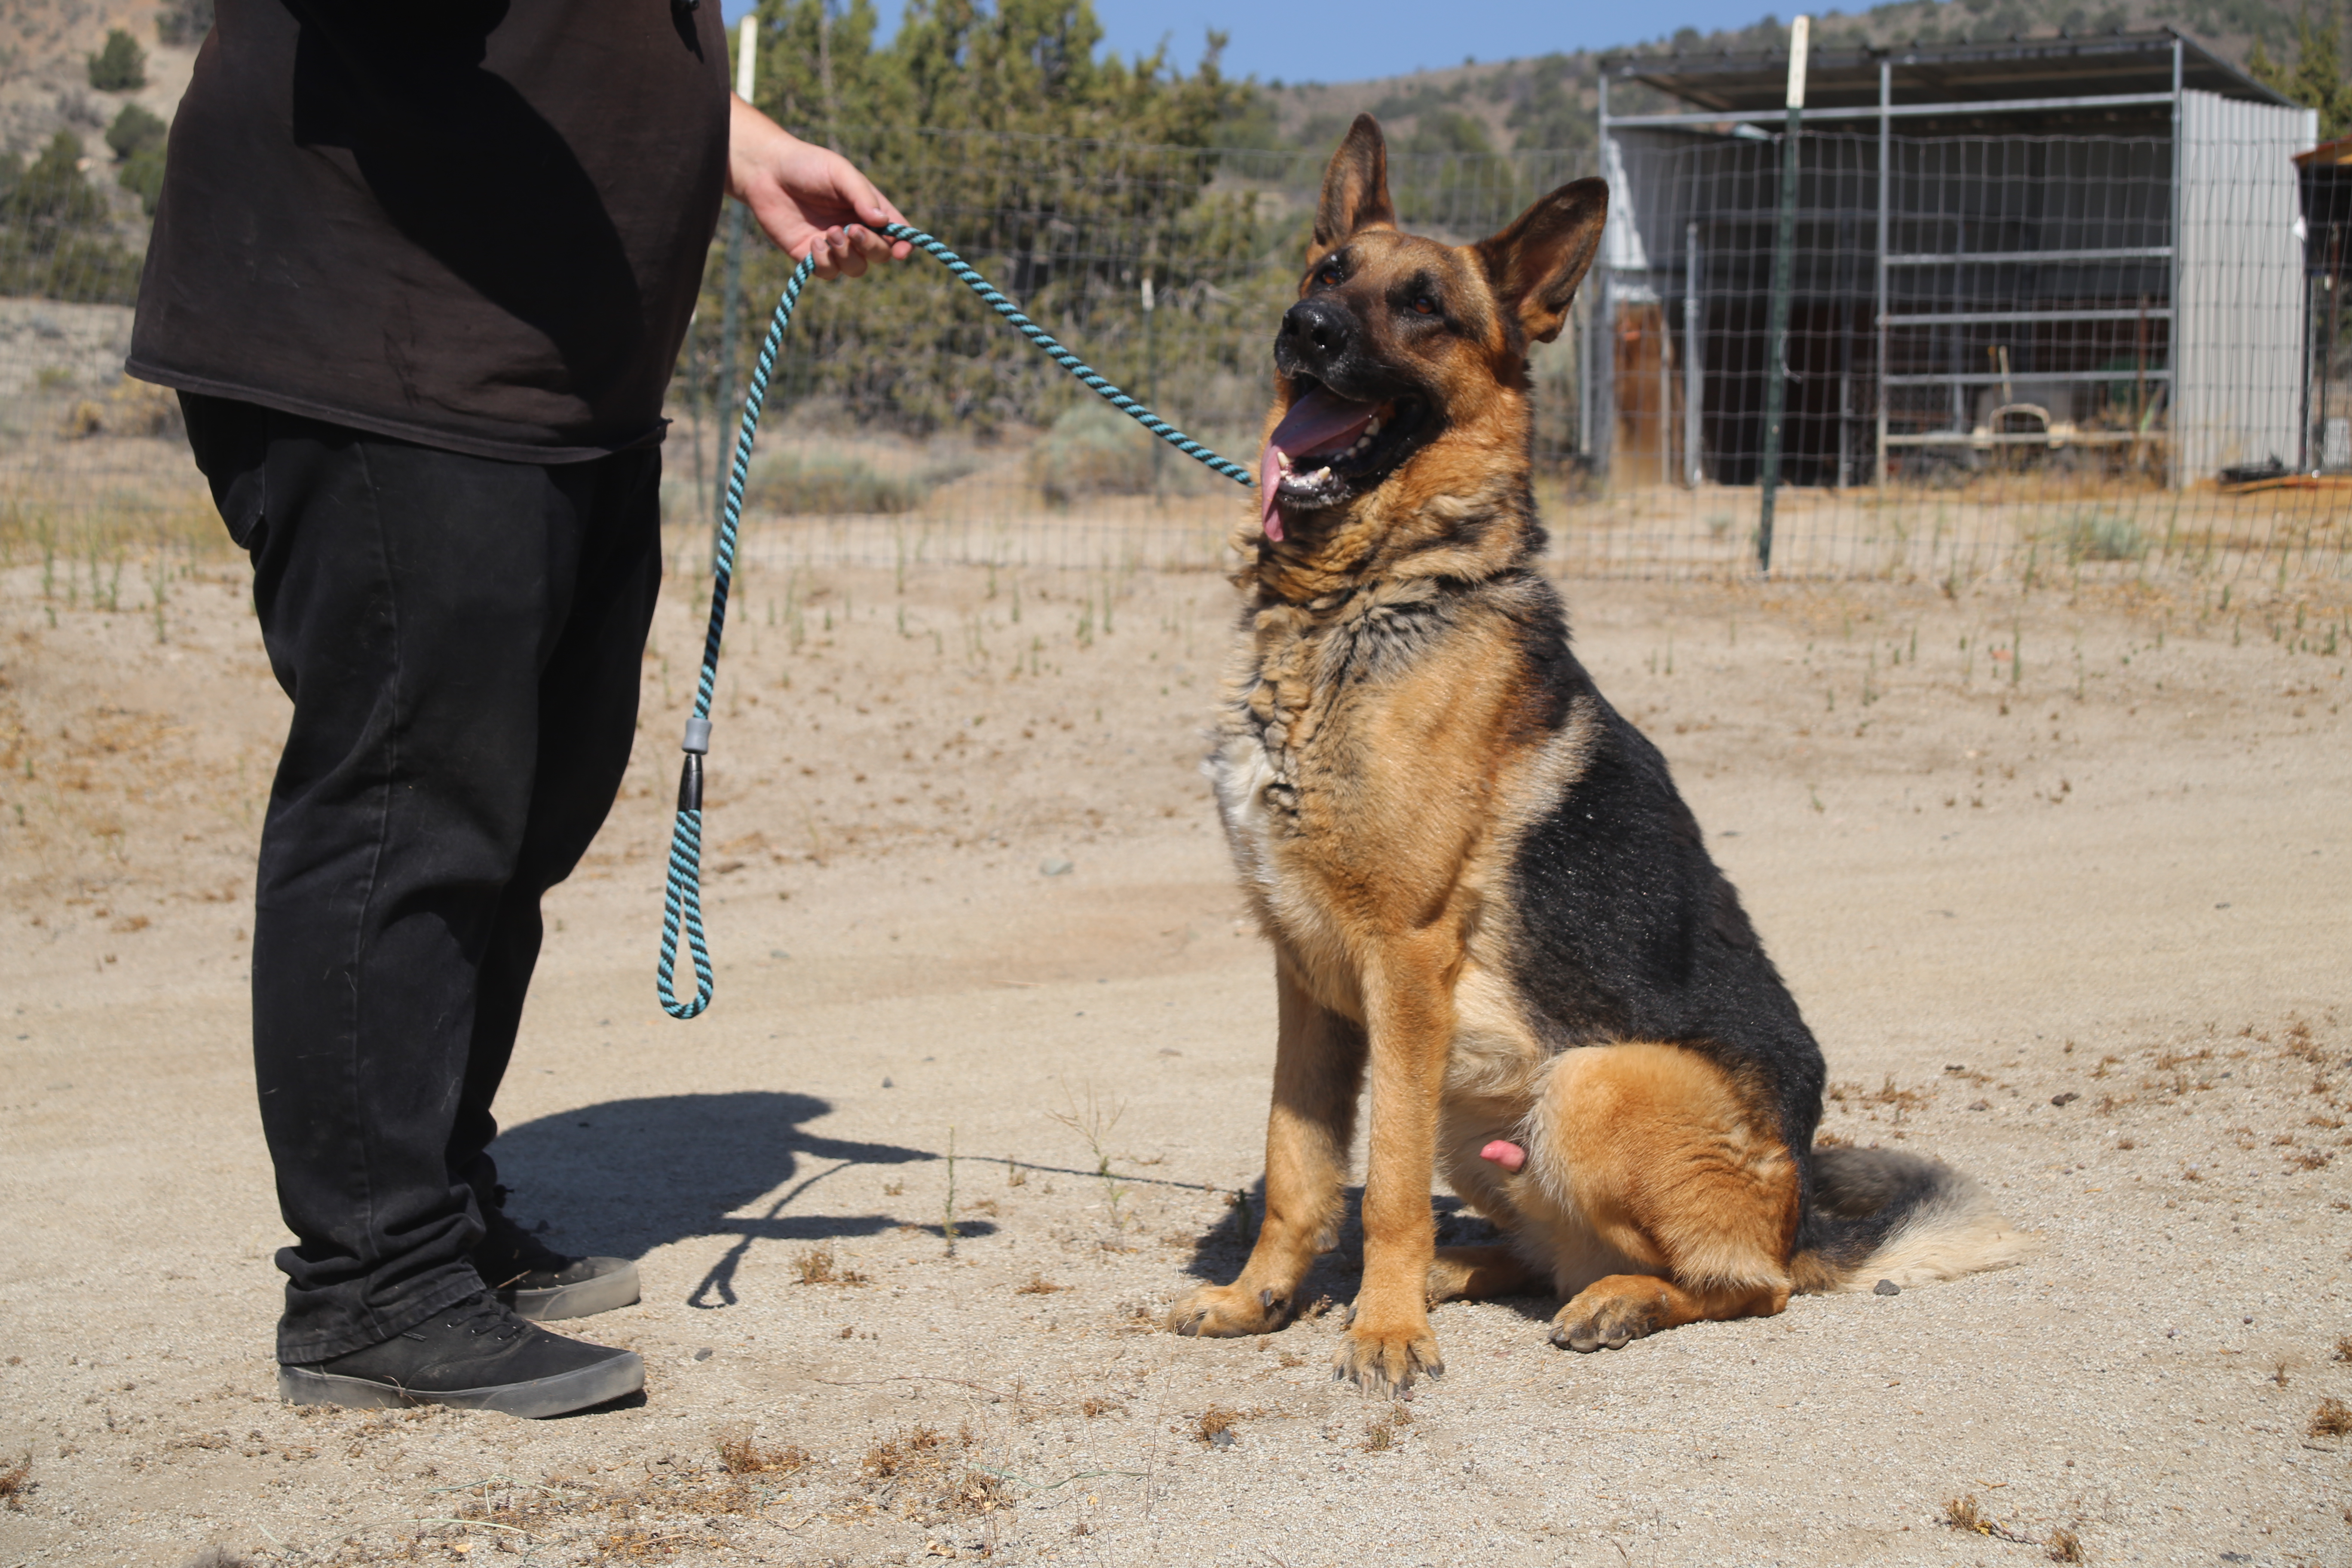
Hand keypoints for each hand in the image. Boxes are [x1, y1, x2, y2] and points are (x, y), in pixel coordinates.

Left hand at [727, 95, 911, 279]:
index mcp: (869, 209)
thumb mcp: (840, 172)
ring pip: (856, 268)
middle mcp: (856, 230)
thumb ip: (863, 196)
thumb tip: (884, 222)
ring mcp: (835, 246)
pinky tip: (814, 242)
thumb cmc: (807, 165)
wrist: (766, 172)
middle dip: (871, 247)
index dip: (904, 245)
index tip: (901, 251)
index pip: (897, 233)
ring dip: (847, 255)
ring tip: (830, 232)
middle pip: (879, 255)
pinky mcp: (812, 257)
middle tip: (852, 230)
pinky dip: (825, 262)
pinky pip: (829, 272)